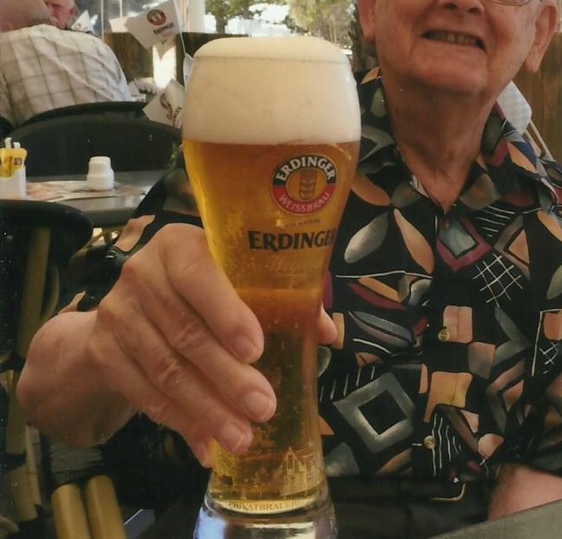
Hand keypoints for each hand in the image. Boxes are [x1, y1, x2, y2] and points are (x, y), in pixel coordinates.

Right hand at [84, 223, 276, 465]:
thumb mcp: (237, 278)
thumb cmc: (205, 287)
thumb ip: (282, 298)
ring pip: (166, 371)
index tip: (256, 351)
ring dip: (207, 410)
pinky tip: (207, 446)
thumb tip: (327, 334)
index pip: (200, 277)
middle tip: (264, 408)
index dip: (227, 315)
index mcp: (180, 245)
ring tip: (242, 437)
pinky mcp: (104, 352)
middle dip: (227, 378)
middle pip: (186, 333)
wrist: (131, 305)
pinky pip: (144, 395)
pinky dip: (180, 424)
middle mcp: (142, 274)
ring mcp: (118, 315)